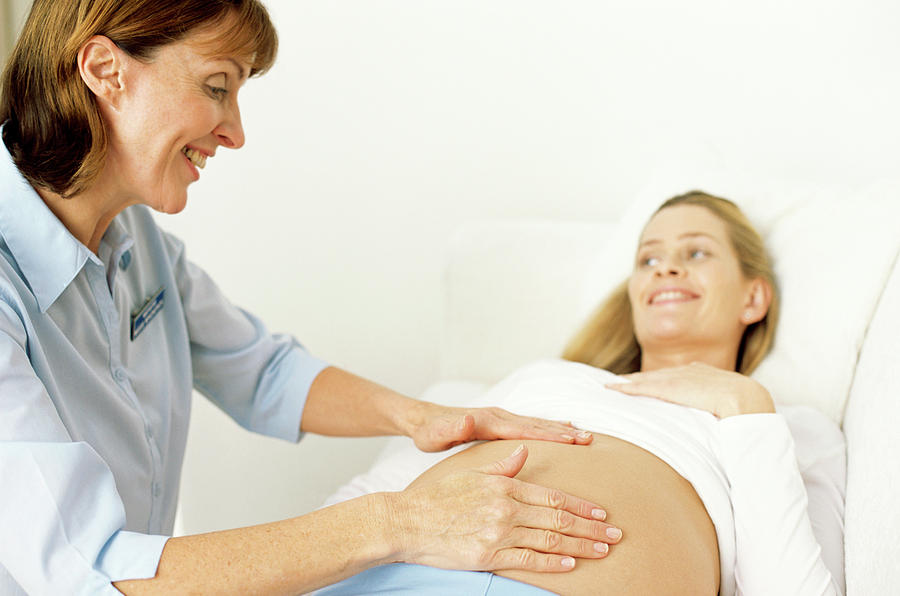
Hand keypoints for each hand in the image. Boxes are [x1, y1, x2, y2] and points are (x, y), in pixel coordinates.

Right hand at [387, 445, 621, 571]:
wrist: (406, 521)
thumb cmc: (437, 497)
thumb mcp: (472, 474)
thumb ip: (503, 465)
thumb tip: (525, 451)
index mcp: (505, 486)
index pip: (553, 497)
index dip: (582, 506)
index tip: (603, 513)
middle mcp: (506, 508)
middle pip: (559, 519)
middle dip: (591, 528)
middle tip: (616, 535)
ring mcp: (498, 533)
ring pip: (549, 540)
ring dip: (580, 546)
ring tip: (602, 551)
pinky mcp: (488, 555)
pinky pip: (527, 560)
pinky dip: (551, 563)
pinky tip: (570, 565)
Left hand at [407, 402, 592, 451]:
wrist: (423, 420)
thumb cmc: (429, 432)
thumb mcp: (436, 434)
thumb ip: (453, 427)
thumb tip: (469, 418)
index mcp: (489, 422)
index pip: (525, 430)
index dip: (550, 435)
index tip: (573, 439)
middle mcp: (499, 416)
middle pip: (537, 424)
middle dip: (564, 432)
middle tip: (591, 439)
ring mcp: (501, 418)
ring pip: (536, 424)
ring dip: (561, 429)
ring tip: (585, 435)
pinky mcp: (500, 423)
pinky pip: (530, 426)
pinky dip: (549, 428)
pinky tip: (562, 431)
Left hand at [605, 361, 774, 417]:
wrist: (754, 409)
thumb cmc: (750, 419)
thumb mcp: (732, 413)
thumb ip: (718, 413)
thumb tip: (715, 428)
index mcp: (714, 378)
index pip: (682, 377)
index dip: (662, 380)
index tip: (647, 382)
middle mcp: (699, 373)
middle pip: (664, 375)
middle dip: (642, 378)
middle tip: (620, 382)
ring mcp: (690, 378)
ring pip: (654, 379)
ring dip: (631, 383)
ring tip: (612, 386)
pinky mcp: (678, 387)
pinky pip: (650, 386)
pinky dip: (632, 387)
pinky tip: (617, 388)